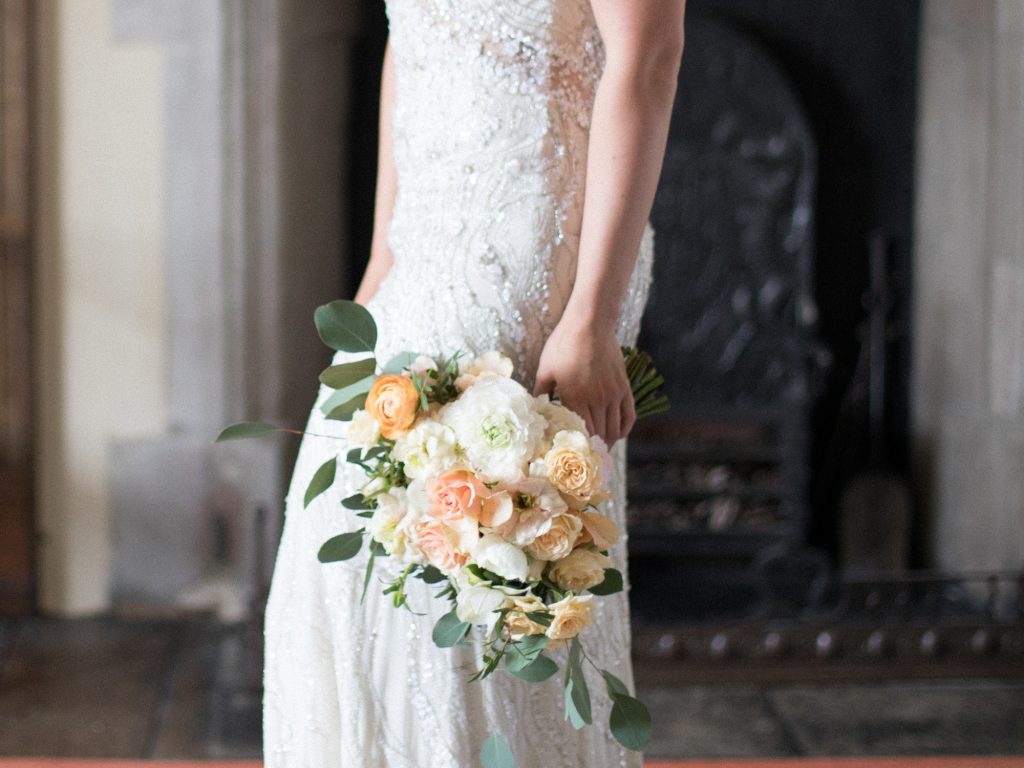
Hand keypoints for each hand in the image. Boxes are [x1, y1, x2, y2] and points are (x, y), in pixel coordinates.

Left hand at [533, 316, 635, 444]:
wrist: (590, 324)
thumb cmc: (563, 344)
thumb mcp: (545, 369)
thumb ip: (540, 391)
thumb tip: (533, 407)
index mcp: (576, 398)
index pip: (581, 433)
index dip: (579, 447)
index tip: (573, 455)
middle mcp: (598, 400)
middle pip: (599, 435)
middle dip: (593, 449)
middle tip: (587, 459)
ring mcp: (614, 394)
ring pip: (615, 429)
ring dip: (609, 443)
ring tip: (600, 450)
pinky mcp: (624, 387)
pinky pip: (629, 415)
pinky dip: (624, 429)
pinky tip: (618, 434)